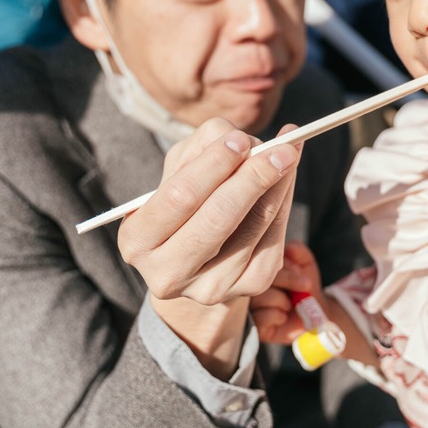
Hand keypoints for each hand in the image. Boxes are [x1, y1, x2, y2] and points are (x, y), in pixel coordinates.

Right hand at [118, 118, 300, 304]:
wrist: (200, 257)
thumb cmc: (187, 201)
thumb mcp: (180, 169)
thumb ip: (205, 147)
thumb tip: (246, 141)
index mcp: (138, 240)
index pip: (179, 197)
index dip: (213, 165)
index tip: (240, 138)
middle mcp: (168, 272)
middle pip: (218, 217)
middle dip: (253, 177)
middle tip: (280, 148)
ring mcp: (210, 287)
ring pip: (254, 227)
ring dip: (278, 185)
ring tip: (288, 153)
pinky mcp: (248, 288)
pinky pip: (274, 240)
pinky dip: (285, 203)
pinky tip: (287, 179)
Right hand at [252, 240, 323, 344]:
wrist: (315, 314)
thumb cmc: (305, 287)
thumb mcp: (305, 264)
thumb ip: (298, 251)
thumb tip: (288, 248)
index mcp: (257, 270)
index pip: (262, 261)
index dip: (285, 267)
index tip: (302, 271)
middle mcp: (248, 287)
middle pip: (260, 279)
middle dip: (289, 281)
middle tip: (305, 287)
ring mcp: (248, 307)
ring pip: (260, 298)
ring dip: (283, 301)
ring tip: (289, 304)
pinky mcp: (253, 326)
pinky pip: (261, 318)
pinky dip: (278, 316)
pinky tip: (283, 317)